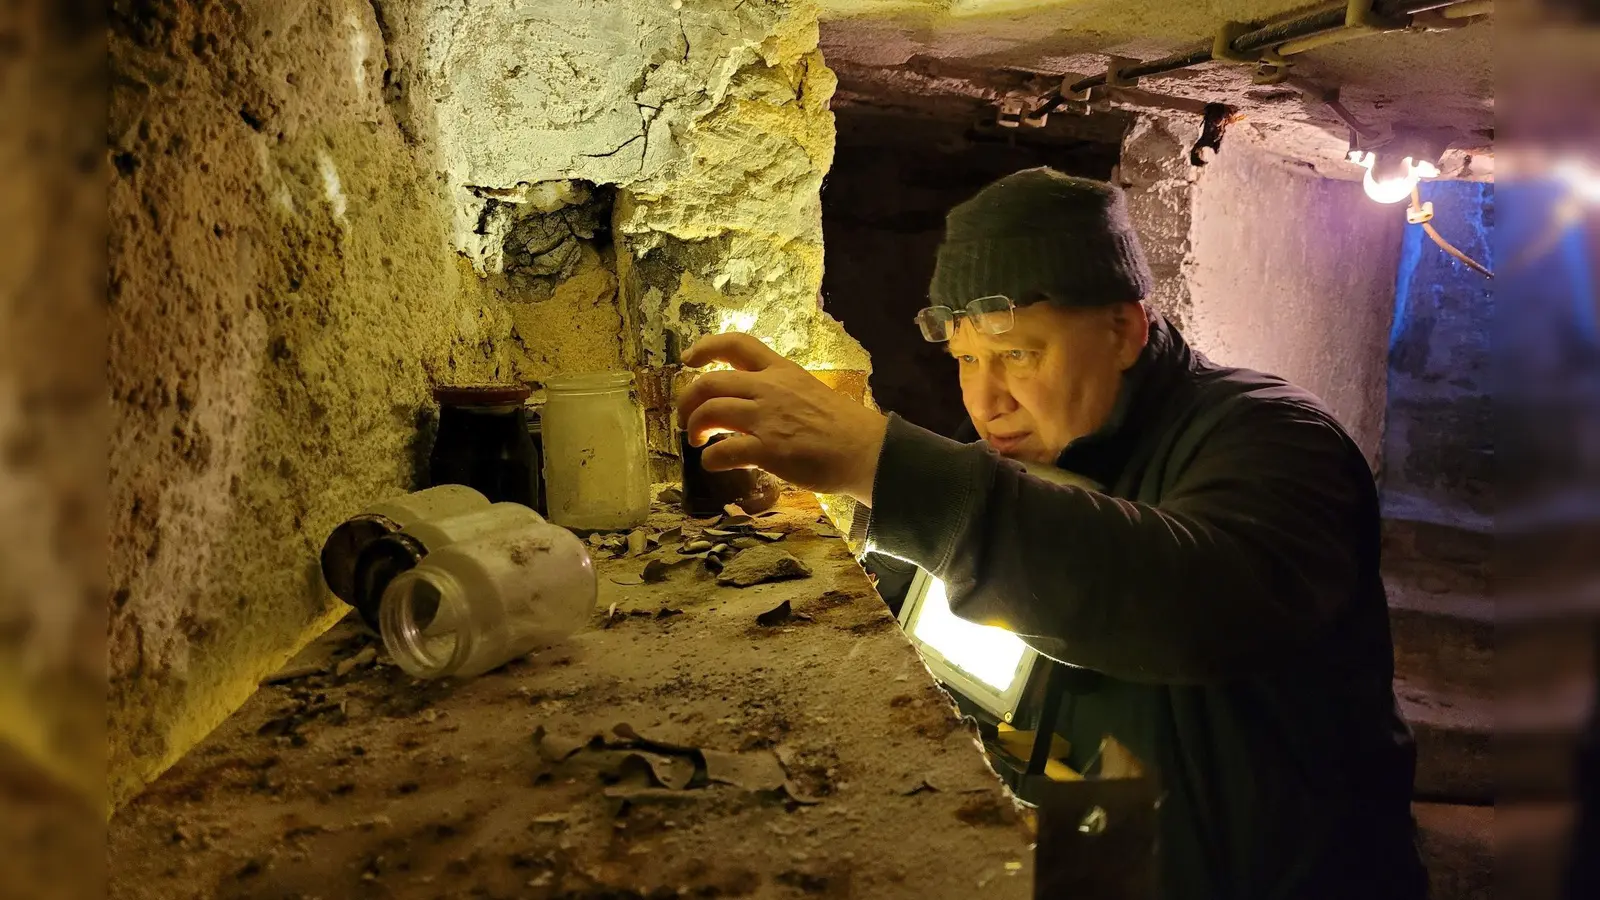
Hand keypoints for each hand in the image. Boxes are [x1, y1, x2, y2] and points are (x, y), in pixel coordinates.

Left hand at [676, 333, 887, 504]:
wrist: (865, 450)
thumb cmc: (843, 425)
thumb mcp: (809, 391)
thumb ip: (780, 392)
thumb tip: (757, 404)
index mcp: (781, 371)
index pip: (737, 344)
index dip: (706, 347)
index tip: (689, 358)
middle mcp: (769, 389)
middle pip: (710, 381)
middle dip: (688, 399)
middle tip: (686, 417)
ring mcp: (766, 419)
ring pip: (710, 412)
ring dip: (694, 427)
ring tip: (697, 440)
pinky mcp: (768, 450)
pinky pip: (723, 451)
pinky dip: (710, 458)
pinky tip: (712, 463)